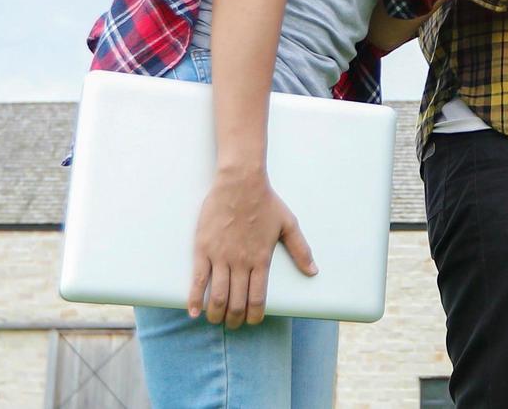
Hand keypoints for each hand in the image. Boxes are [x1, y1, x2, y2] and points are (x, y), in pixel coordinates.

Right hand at [188, 168, 317, 328]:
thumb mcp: (289, 225)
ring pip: (216, 296)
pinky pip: (197, 280)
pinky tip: (193, 312)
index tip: (253, 321)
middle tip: (233, 324)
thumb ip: (301, 250)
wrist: (240, 183)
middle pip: (236, 302)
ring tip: (215, 320)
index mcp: (261, 259)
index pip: (258, 299)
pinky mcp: (203, 249)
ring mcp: (220, 257)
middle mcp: (240, 263)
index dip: (255, 315)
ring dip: (216, 313)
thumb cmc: (266, 202)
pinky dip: (194, 299)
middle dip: (235, 319)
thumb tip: (313, 271)